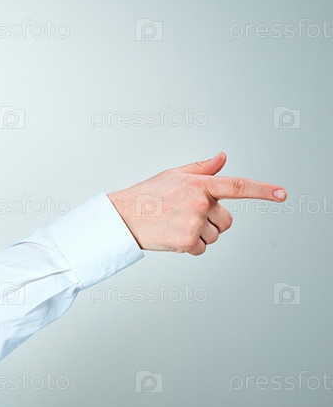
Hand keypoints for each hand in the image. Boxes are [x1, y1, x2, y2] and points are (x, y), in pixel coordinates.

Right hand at [107, 152, 286, 254]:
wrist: (123, 216)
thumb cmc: (148, 194)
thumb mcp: (174, 175)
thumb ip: (202, 169)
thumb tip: (222, 158)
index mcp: (200, 184)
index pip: (238, 186)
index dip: (263, 190)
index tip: (282, 194)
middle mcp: (200, 202)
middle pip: (226, 220)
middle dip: (211, 221)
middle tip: (184, 216)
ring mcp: (194, 223)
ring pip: (214, 236)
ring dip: (200, 235)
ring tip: (175, 225)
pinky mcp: (187, 241)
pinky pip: (201, 249)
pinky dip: (189, 246)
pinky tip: (172, 236)